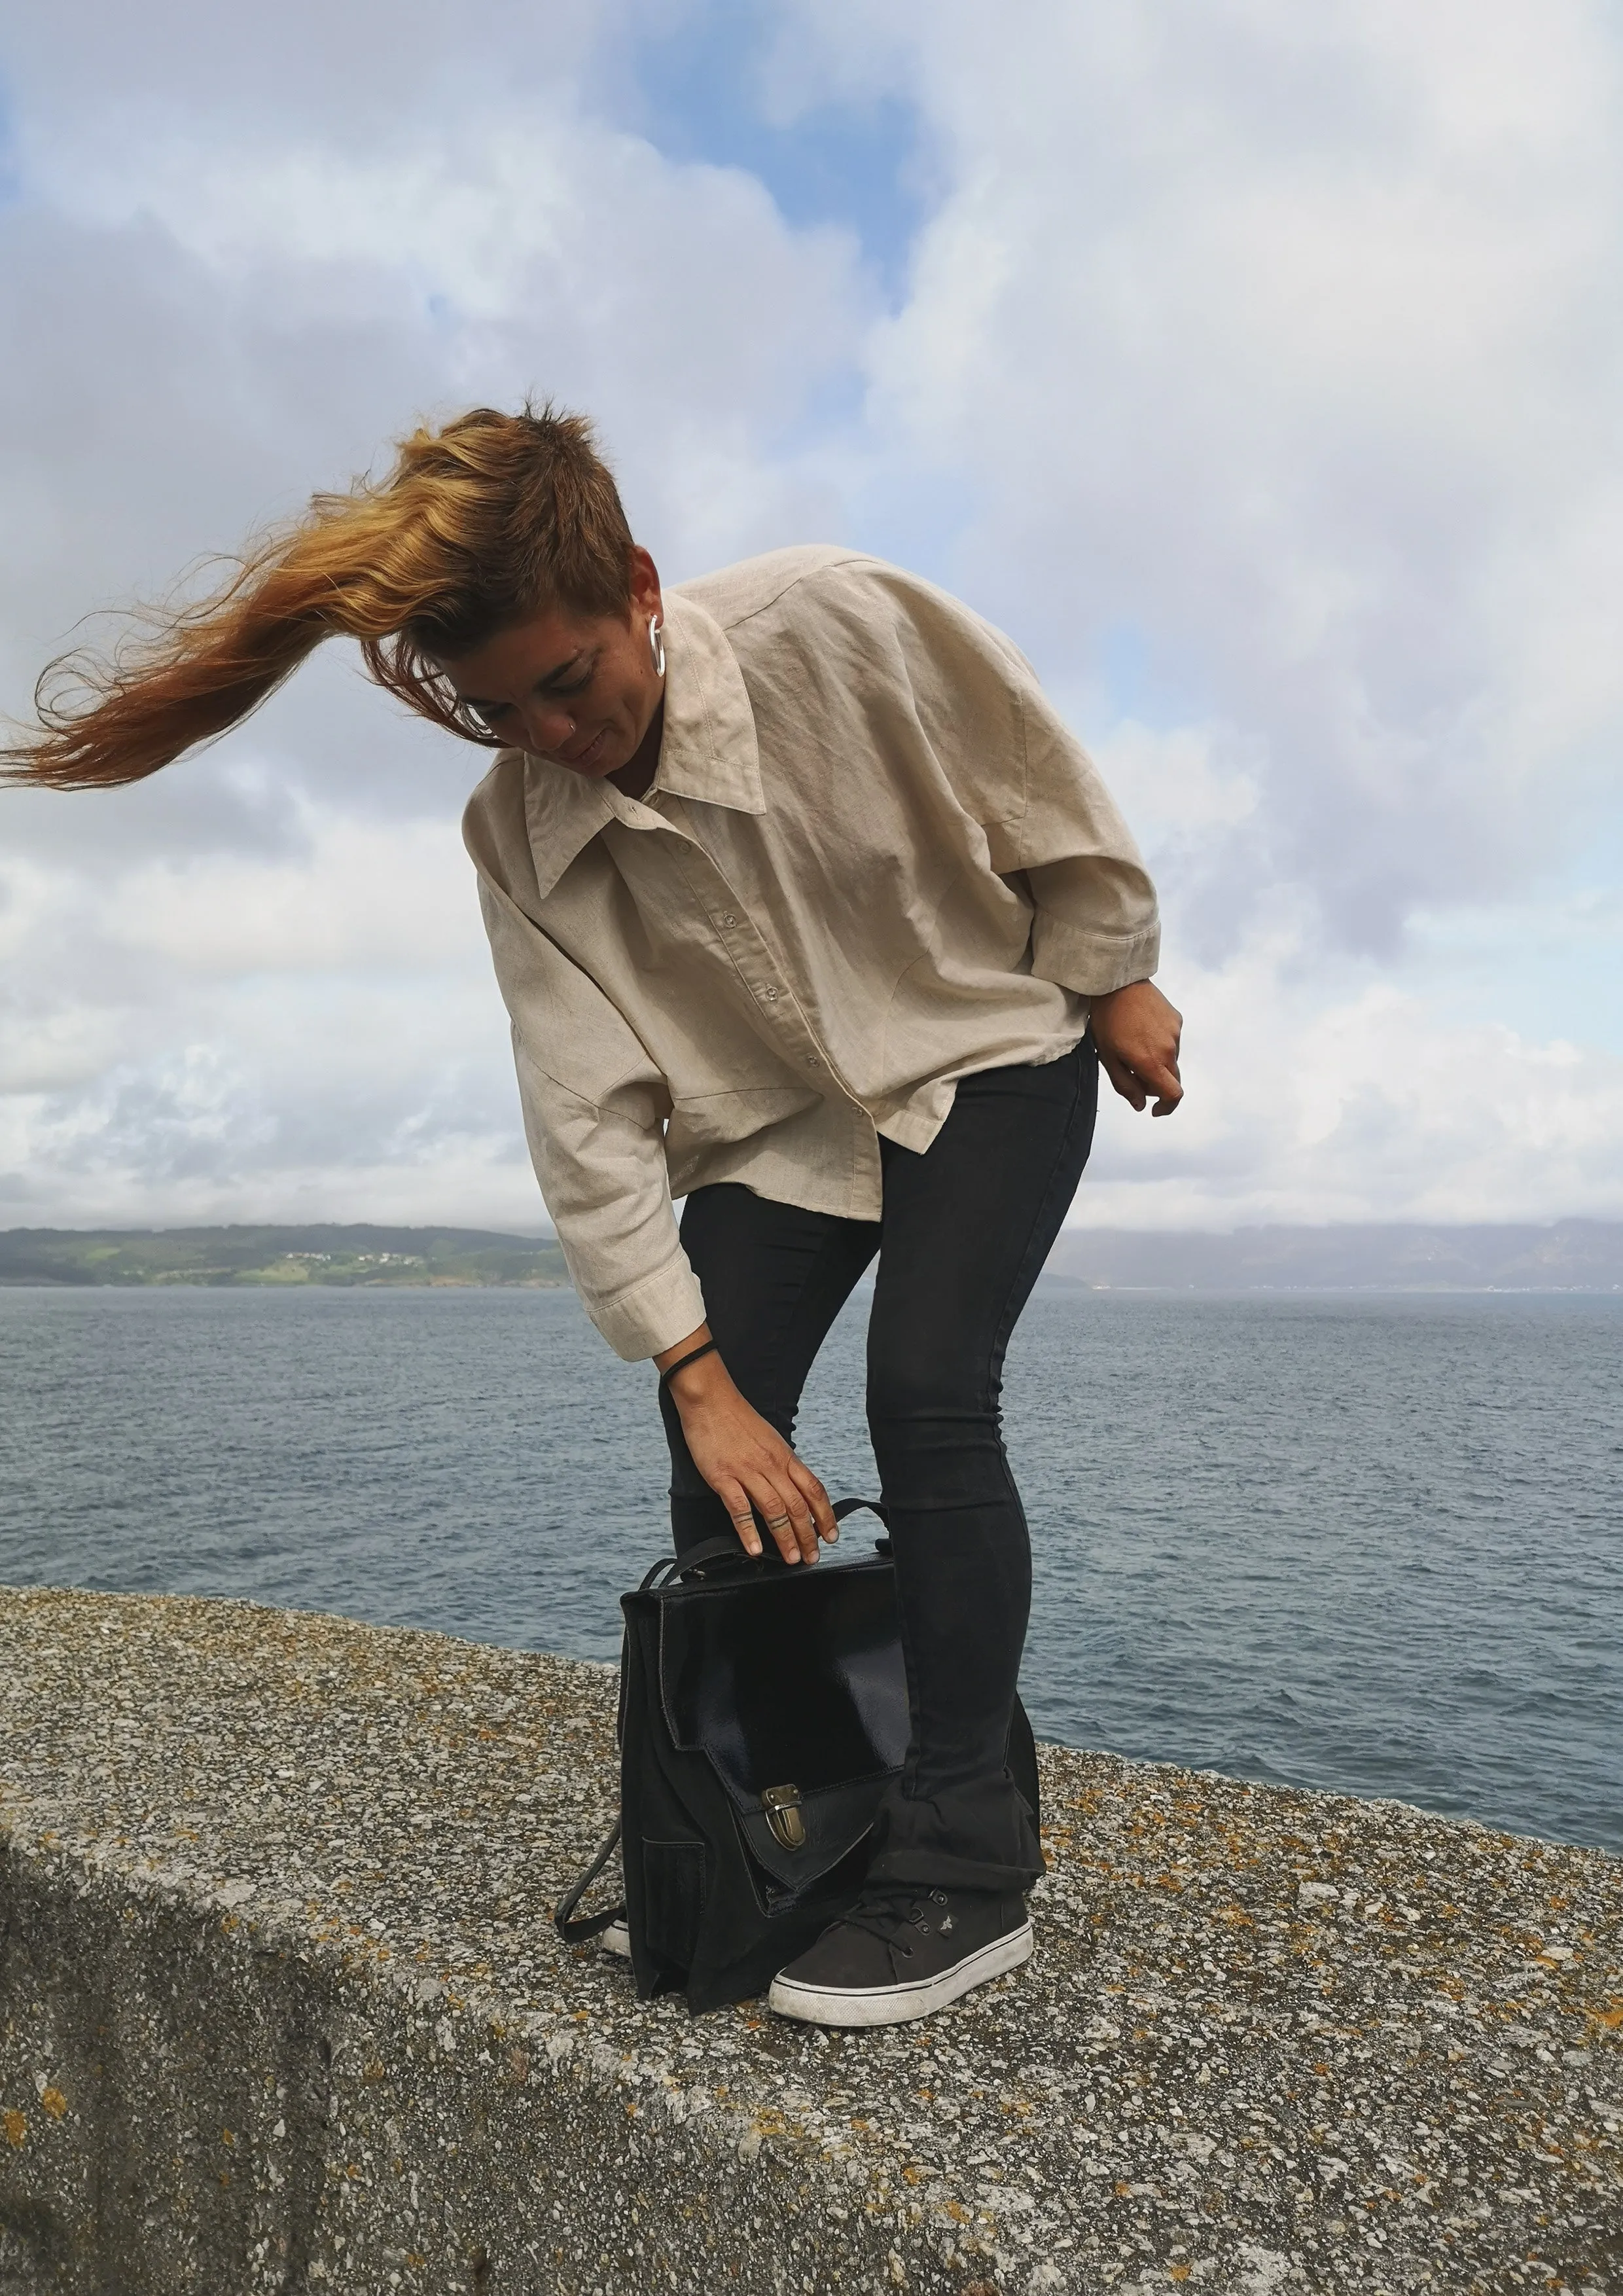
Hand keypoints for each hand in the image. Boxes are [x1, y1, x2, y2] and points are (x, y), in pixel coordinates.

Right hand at [655, 1328, 838, 1563]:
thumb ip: (781, 1464)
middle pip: (797, 1505)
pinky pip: (739, 1508)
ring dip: (785, 1538)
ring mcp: (747, 1471)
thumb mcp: (770, 1439)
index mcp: (785, 1456)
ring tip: (791, 1558)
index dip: (825, 1515)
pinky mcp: (723, 1477)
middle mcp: (771, 1465)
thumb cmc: (738, 1419)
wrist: (710, 1399)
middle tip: (812, 1557)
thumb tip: (794, 1489)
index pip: (814, 1489)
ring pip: (774, 1509)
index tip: (831, 1535)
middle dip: (808, 1535)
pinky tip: (755, 1549)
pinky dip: (748, 1531)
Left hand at [1090, 979, 1183, 1115]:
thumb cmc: (1107, 1020)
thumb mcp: (1108, 1057)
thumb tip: (1140, 1106)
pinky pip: (1172, 1040)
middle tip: (1134, 1073)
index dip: (1166, 1107)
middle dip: (1156, 1084)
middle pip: (1172, 1079)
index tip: (1154, 1108)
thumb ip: (1125, 1085)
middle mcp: (1169, 1049)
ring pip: (1171, 1059)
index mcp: (1151, 1062)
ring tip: (1134, 1043)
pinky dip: (1160, 1043)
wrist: (1118, 982)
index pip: (1173, 1094)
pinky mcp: (1177, 1019)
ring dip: (1157, 1061)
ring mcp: (1175, 1033)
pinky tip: (1142, 1029)